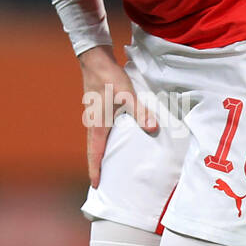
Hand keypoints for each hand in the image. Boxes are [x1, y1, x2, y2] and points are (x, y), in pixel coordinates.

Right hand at [78, 45, 159, 187]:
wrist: (95, 59)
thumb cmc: (109, 78)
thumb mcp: (127, 94)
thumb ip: (140, 111)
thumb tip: (152, 128)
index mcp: (98, 125)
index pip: (95, 153)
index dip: (95, 170)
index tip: (95, 185)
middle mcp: (92, 124)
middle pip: (93, 151)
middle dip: (97, 167)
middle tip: (102, 182)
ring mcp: (93, 117)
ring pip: (95, 142)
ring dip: (99, 154)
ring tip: (107, 165)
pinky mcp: (96, 110)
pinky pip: (98, 132)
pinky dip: (103, 142)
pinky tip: (113, 141)